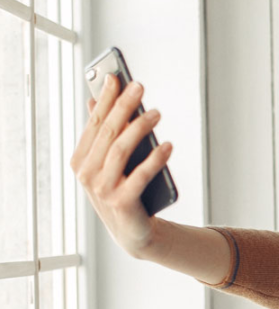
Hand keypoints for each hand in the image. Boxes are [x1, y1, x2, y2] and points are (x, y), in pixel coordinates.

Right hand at [70, 74, 172, 259]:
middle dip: (123, 107)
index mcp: (81, 160)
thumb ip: (104, 133)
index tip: (115, 76)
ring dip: (139, 128)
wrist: (133, 232)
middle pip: (108, 132)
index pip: (95, 123)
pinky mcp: (122, 202)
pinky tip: (168, 145)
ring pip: (121, 150)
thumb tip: (94, 98)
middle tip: (139, 87)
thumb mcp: (109, 162)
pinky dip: (154, 159)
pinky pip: (140, 176)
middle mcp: (87, 174)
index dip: (105, 99)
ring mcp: (103, 189)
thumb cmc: (123, 190)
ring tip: (156, 113)